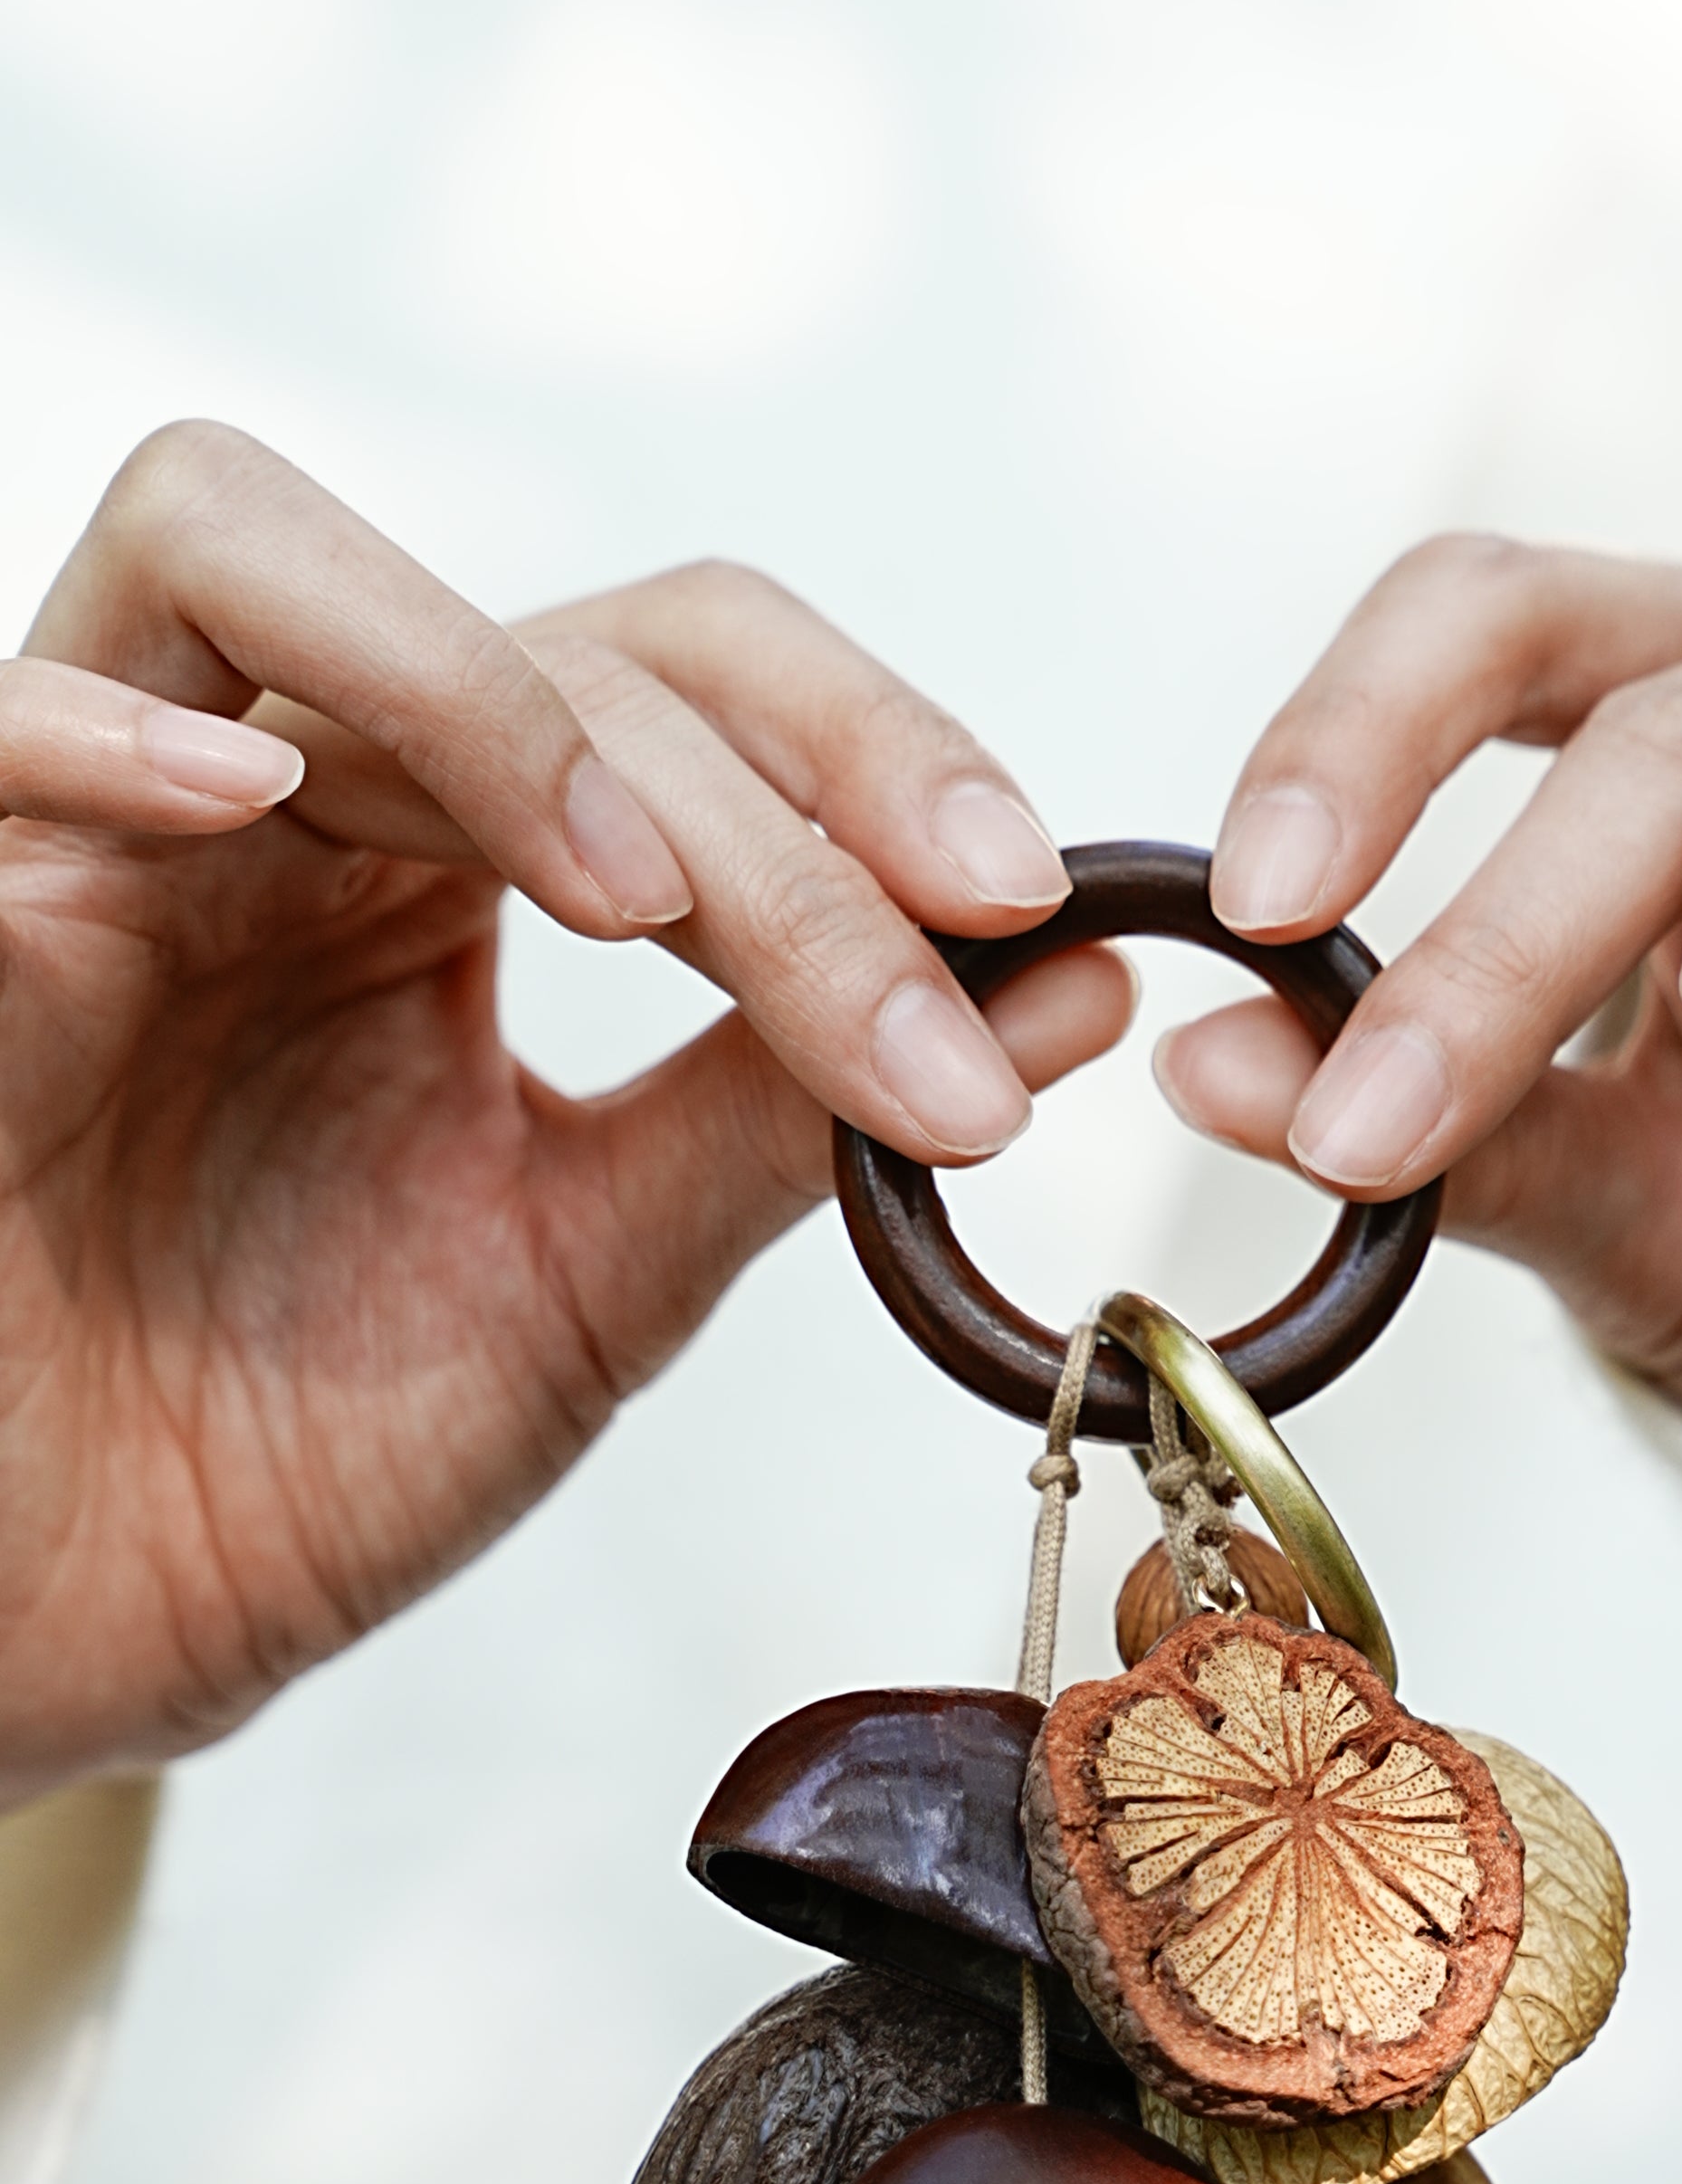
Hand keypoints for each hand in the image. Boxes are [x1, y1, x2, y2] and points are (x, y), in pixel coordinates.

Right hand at [0, 424, 1130, 1802]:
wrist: (48, 1635)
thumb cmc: (273, 1462)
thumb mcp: (585, 1277)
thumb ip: (792, 1116)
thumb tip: (1077, 983)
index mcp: (433, 862)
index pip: (674, 681)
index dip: (865, 752)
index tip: (1025, 906)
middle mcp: (272, 798)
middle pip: (544, 633)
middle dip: (772, 797)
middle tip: (934, 952)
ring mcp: (90, 835)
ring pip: (242, 548)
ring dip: (482, 691)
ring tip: (634, 895)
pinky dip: (105, 730)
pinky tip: (240, 801)